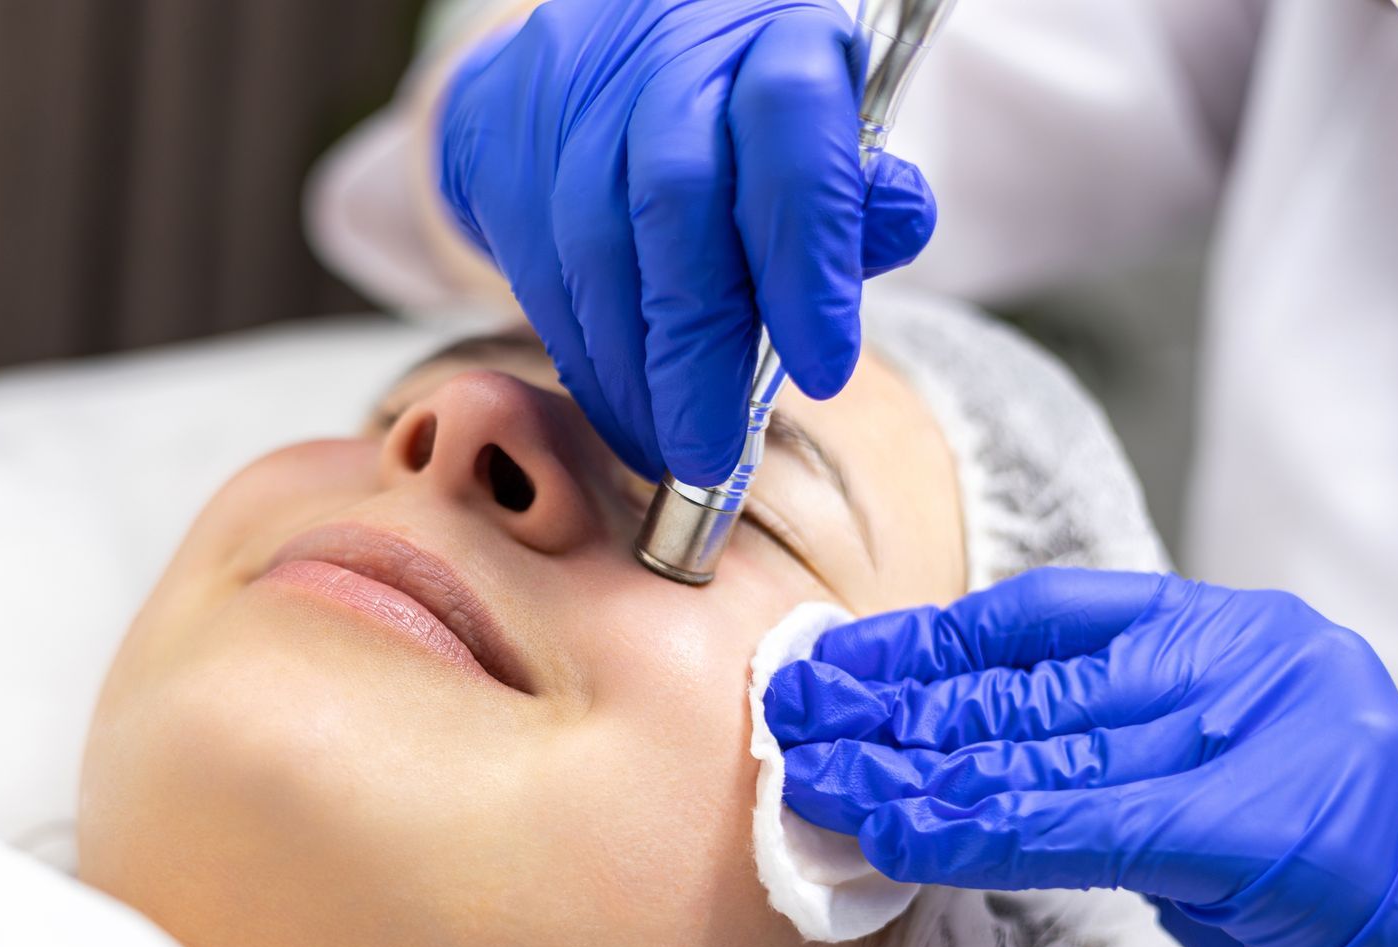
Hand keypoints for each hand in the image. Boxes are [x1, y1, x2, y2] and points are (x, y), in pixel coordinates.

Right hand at [437, 0, 936, 485]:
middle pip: (676, 199)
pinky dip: (586, 364)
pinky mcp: (505, 152)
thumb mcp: (822, 129)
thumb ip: (857, 190)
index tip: (824, 370)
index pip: (791, 130)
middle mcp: (667, 51)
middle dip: (698, 348)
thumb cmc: (732, 115)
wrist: (594, 60)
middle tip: (714, 453)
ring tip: (668, 448)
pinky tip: (624, 414)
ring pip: (595, 247)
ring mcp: (574, 98)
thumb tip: (892, 230)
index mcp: (774, 32)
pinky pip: (540, 279)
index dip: (807, 258)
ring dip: (633, 374)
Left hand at [764, 568, 1397, 946]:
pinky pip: (1087, 828)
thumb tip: (936, 756)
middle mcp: (1252, 666)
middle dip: (896, 705)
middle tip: (791, 718)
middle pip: (1030, 684)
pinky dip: (979, 836)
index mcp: (1233, 637)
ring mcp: (1273, 739)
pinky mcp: (1275, 833)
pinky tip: (899, 840)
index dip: (925, 642)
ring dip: (913, 771)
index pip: (1047, 620)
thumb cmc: (1320, 879)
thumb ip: (1094, 752)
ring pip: (1046, 750)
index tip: (836, 663)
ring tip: (815, 781)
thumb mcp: (1199, 784)